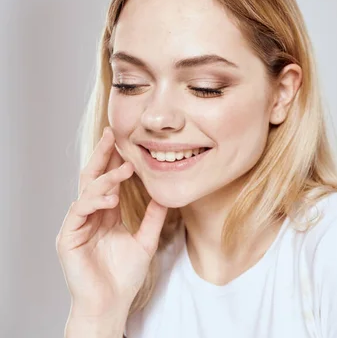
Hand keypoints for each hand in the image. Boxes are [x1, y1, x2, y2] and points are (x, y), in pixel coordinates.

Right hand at [56, 126, 167, 320]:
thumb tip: (167, 195)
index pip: (108, 180)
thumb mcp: (145, 240)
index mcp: (104, 214)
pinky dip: (94, 200)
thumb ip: (154, 218)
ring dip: (106, 177)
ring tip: (126, 168)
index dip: (115, 160)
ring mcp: (77, 225)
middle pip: (93, 178)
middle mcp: (89, 216)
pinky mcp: (68, 238)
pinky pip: (79, 211)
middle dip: (102, 155)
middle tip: (112, 134)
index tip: (126, 140)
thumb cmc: (124, 276)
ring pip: (87, 191)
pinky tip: (110, 196)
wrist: (111, 304)